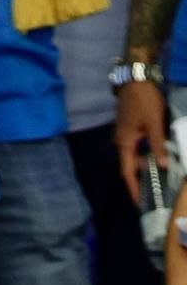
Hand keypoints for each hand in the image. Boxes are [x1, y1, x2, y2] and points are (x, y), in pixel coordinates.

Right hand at [116, 80, 168, 201]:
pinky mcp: (130, 129)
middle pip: (130, 166)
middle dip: (141, 181)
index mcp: (125, 142)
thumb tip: (162, 167)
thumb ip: (158, 146)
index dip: (133, 188)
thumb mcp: (155, 124)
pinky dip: (145, 157)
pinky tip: (157, 160)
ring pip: (135, 157)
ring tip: (158, 180)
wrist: (135, 80)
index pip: (127, 172)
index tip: (139, 204)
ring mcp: (125, 134)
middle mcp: (121, 141)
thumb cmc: (144, 102)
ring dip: (144, 168)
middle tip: (154, 195)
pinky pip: (137, 149)